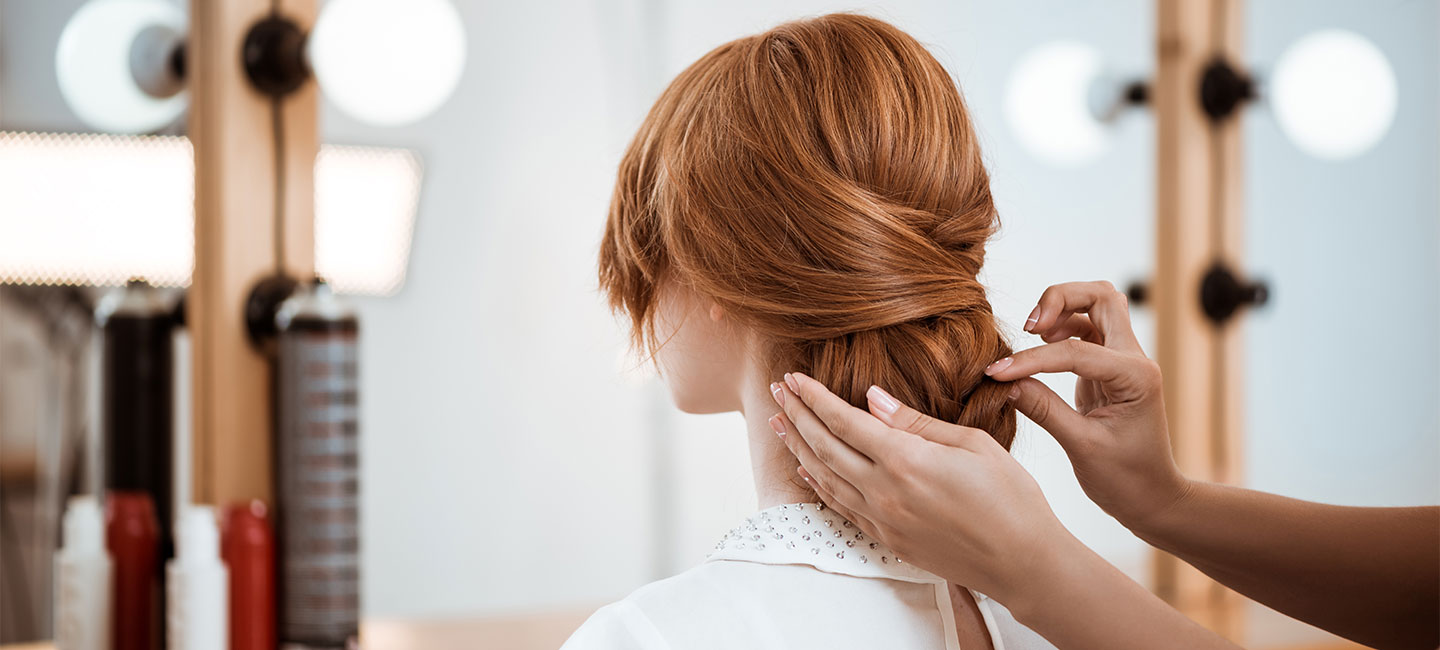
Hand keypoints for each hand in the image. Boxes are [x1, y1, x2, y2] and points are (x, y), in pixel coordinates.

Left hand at [769, 373, 1075, 603]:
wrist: (1023, 562)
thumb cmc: (1010, 498)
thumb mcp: (972, 444)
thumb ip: (916, 422)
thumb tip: (872, 399)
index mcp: (907, 460)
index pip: (845, 421)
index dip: (815, 397)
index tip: (795, 377)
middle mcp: (886, 491)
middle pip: (825, 446)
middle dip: (798, 414)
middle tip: (778, 389)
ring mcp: (883, 519)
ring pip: (825, 477)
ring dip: (798, 447)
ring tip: (779, 422)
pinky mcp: (887, 538)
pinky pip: (841, 506)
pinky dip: (818, 483)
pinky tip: (806, 468)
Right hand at [985, 281, 1188, 531]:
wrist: (1153, 498)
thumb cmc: (1125, 479)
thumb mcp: (1080, 446)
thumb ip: (1043, 408)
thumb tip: (1004, 382)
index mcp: (1134, 378)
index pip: (1075, 351)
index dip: (1031, 359)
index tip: (996, 372)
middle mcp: (1135, 360)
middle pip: (1102, 296)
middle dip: (1060, 298)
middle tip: (1029, 327)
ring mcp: (1125, 360)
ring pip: (1097, 305)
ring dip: (1062, 308)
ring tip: (1033, 334)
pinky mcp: (1110, 368)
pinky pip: (1087, 329)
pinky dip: (1061, 328)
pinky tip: (1042, 347)